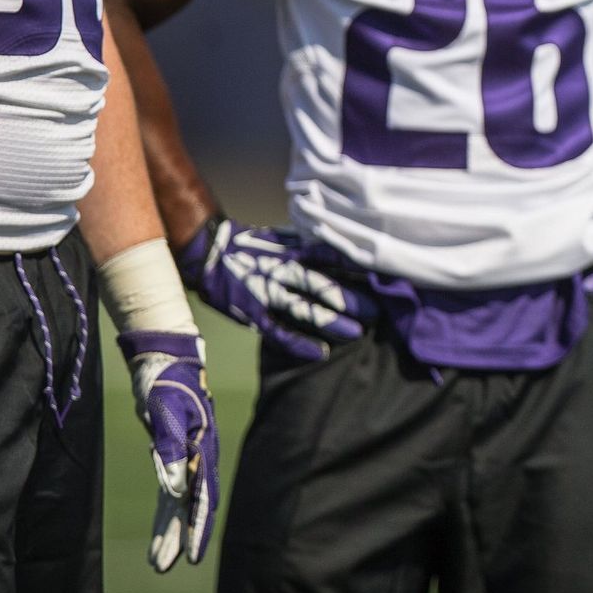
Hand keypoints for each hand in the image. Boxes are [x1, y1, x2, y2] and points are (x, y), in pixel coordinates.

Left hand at [118, 331, 219, 571]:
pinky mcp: (171, 452)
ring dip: (170, 529)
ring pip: (179, 501)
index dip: (196, 527)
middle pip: (192, 504)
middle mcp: (198, 456)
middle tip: (169, 566)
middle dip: (182, 536)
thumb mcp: (165, 415)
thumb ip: (169, 452)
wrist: (165, 359)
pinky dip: (165, 510)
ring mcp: (186, 455)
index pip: (201, 497)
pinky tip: (161, 526)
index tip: (190, 556)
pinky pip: (169, 489)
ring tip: (158, 561)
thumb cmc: (167, 382)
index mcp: (202, 449)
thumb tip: (174, 491)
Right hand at [175, 215, 376, 360]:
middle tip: (379, 312)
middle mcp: (284, 270)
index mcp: (294, 250)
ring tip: (357, 333)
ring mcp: (268, 293)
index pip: (333, 257)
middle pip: (324, 285)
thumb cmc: (256, 245)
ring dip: (332, 322)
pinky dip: (300, 344)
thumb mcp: (287, 238)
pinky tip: (320, 354)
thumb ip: (315, 246)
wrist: (209, 252)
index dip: (358, 269)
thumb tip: (350, 250)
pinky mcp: (253, 314)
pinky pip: (279, 332)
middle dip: (352, 300)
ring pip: (304, 310)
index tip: (383, 278)